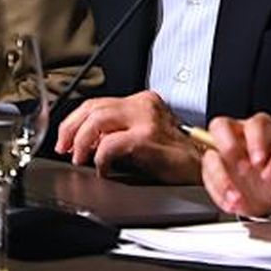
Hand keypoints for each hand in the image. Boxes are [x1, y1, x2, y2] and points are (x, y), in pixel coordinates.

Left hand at [53, 90, 199, 181]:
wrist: (206, 168)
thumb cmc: (177, 158)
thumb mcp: (144, 136)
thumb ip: (118, 132)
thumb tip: (86, 143)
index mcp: (142, 101)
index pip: (98, 102)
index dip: (76, 120)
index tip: (66, 138)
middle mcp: (143, 104)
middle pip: (93, 106)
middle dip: (71, 128)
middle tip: (64, 148)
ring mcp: (146, 119)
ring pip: (97, 119)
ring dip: (81, 141)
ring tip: (78, 158)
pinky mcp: (147, 137)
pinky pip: (111, 143)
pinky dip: (100, 157)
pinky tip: (102, 169)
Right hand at [201, 112, 270, 215]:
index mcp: (259, 129)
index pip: (254, 124)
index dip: (255, 141)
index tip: (260, 161)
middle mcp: (235, 135)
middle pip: (220, 127)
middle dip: (229, 148)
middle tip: (242, 170)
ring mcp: (220, 152)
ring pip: (210, 157)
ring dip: (221, 179)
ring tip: (236, 199)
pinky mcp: (210, 172)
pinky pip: (207, 179)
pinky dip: (218, 194)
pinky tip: (231, 204)